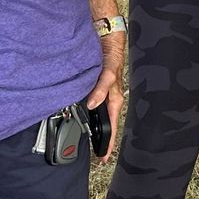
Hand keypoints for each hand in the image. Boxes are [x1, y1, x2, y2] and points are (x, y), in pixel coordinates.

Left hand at [85, 40, 125, 163]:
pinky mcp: (95, 90)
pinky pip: (93, 107)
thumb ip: (101, 89)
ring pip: (99, 118)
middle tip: (97, 154)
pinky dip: (88, 115)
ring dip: (96, 129)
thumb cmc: (112, 57)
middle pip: (106, 125)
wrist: (106, 42)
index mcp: (115, 100)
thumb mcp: (108, 74)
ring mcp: (102, 96)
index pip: (113, 127)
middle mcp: (109, 100)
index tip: (104, 156)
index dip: (108, 143)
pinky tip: (83, 118)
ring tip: (90, 142)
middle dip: (102, 140)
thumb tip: (92, 104)